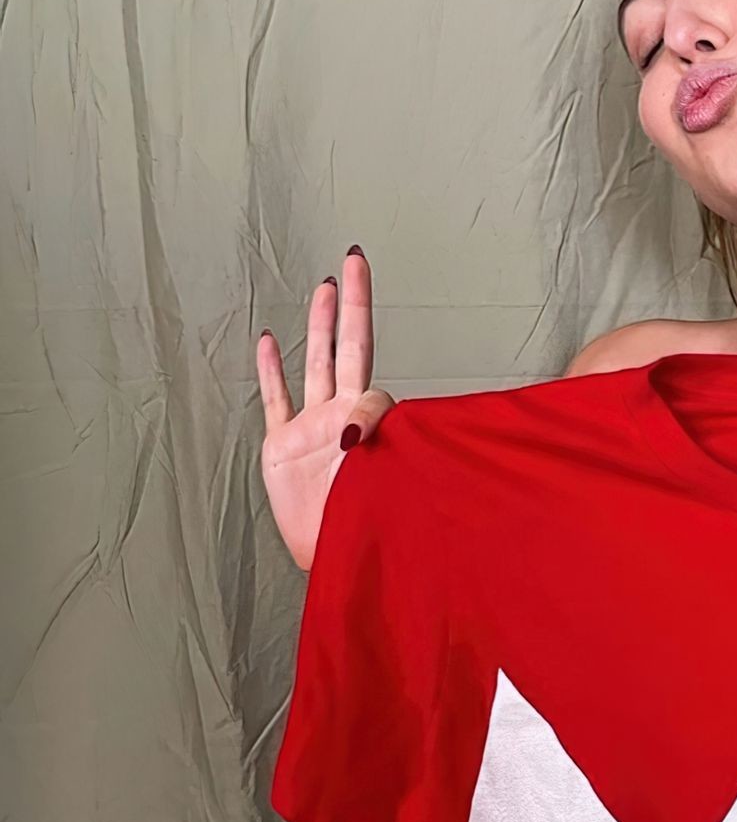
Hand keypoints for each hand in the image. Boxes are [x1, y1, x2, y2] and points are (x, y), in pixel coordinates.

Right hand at [257, 248, 394, 569]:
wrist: (338, 562)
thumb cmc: (371, 526)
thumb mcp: (382, 482)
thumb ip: (375, 447)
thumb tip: (350, 428)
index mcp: (375, 426)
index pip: (376, 390)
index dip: (371, 406)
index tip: (356, 436)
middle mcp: (345, 418)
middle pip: (348, 347)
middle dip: (353, 305)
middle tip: (355, 260)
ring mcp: (312, 428)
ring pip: (314, 365)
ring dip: (318, 326)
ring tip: (324, 288)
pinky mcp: (283, 446)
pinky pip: (276, 400)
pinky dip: (271, 372)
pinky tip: (269, 341)